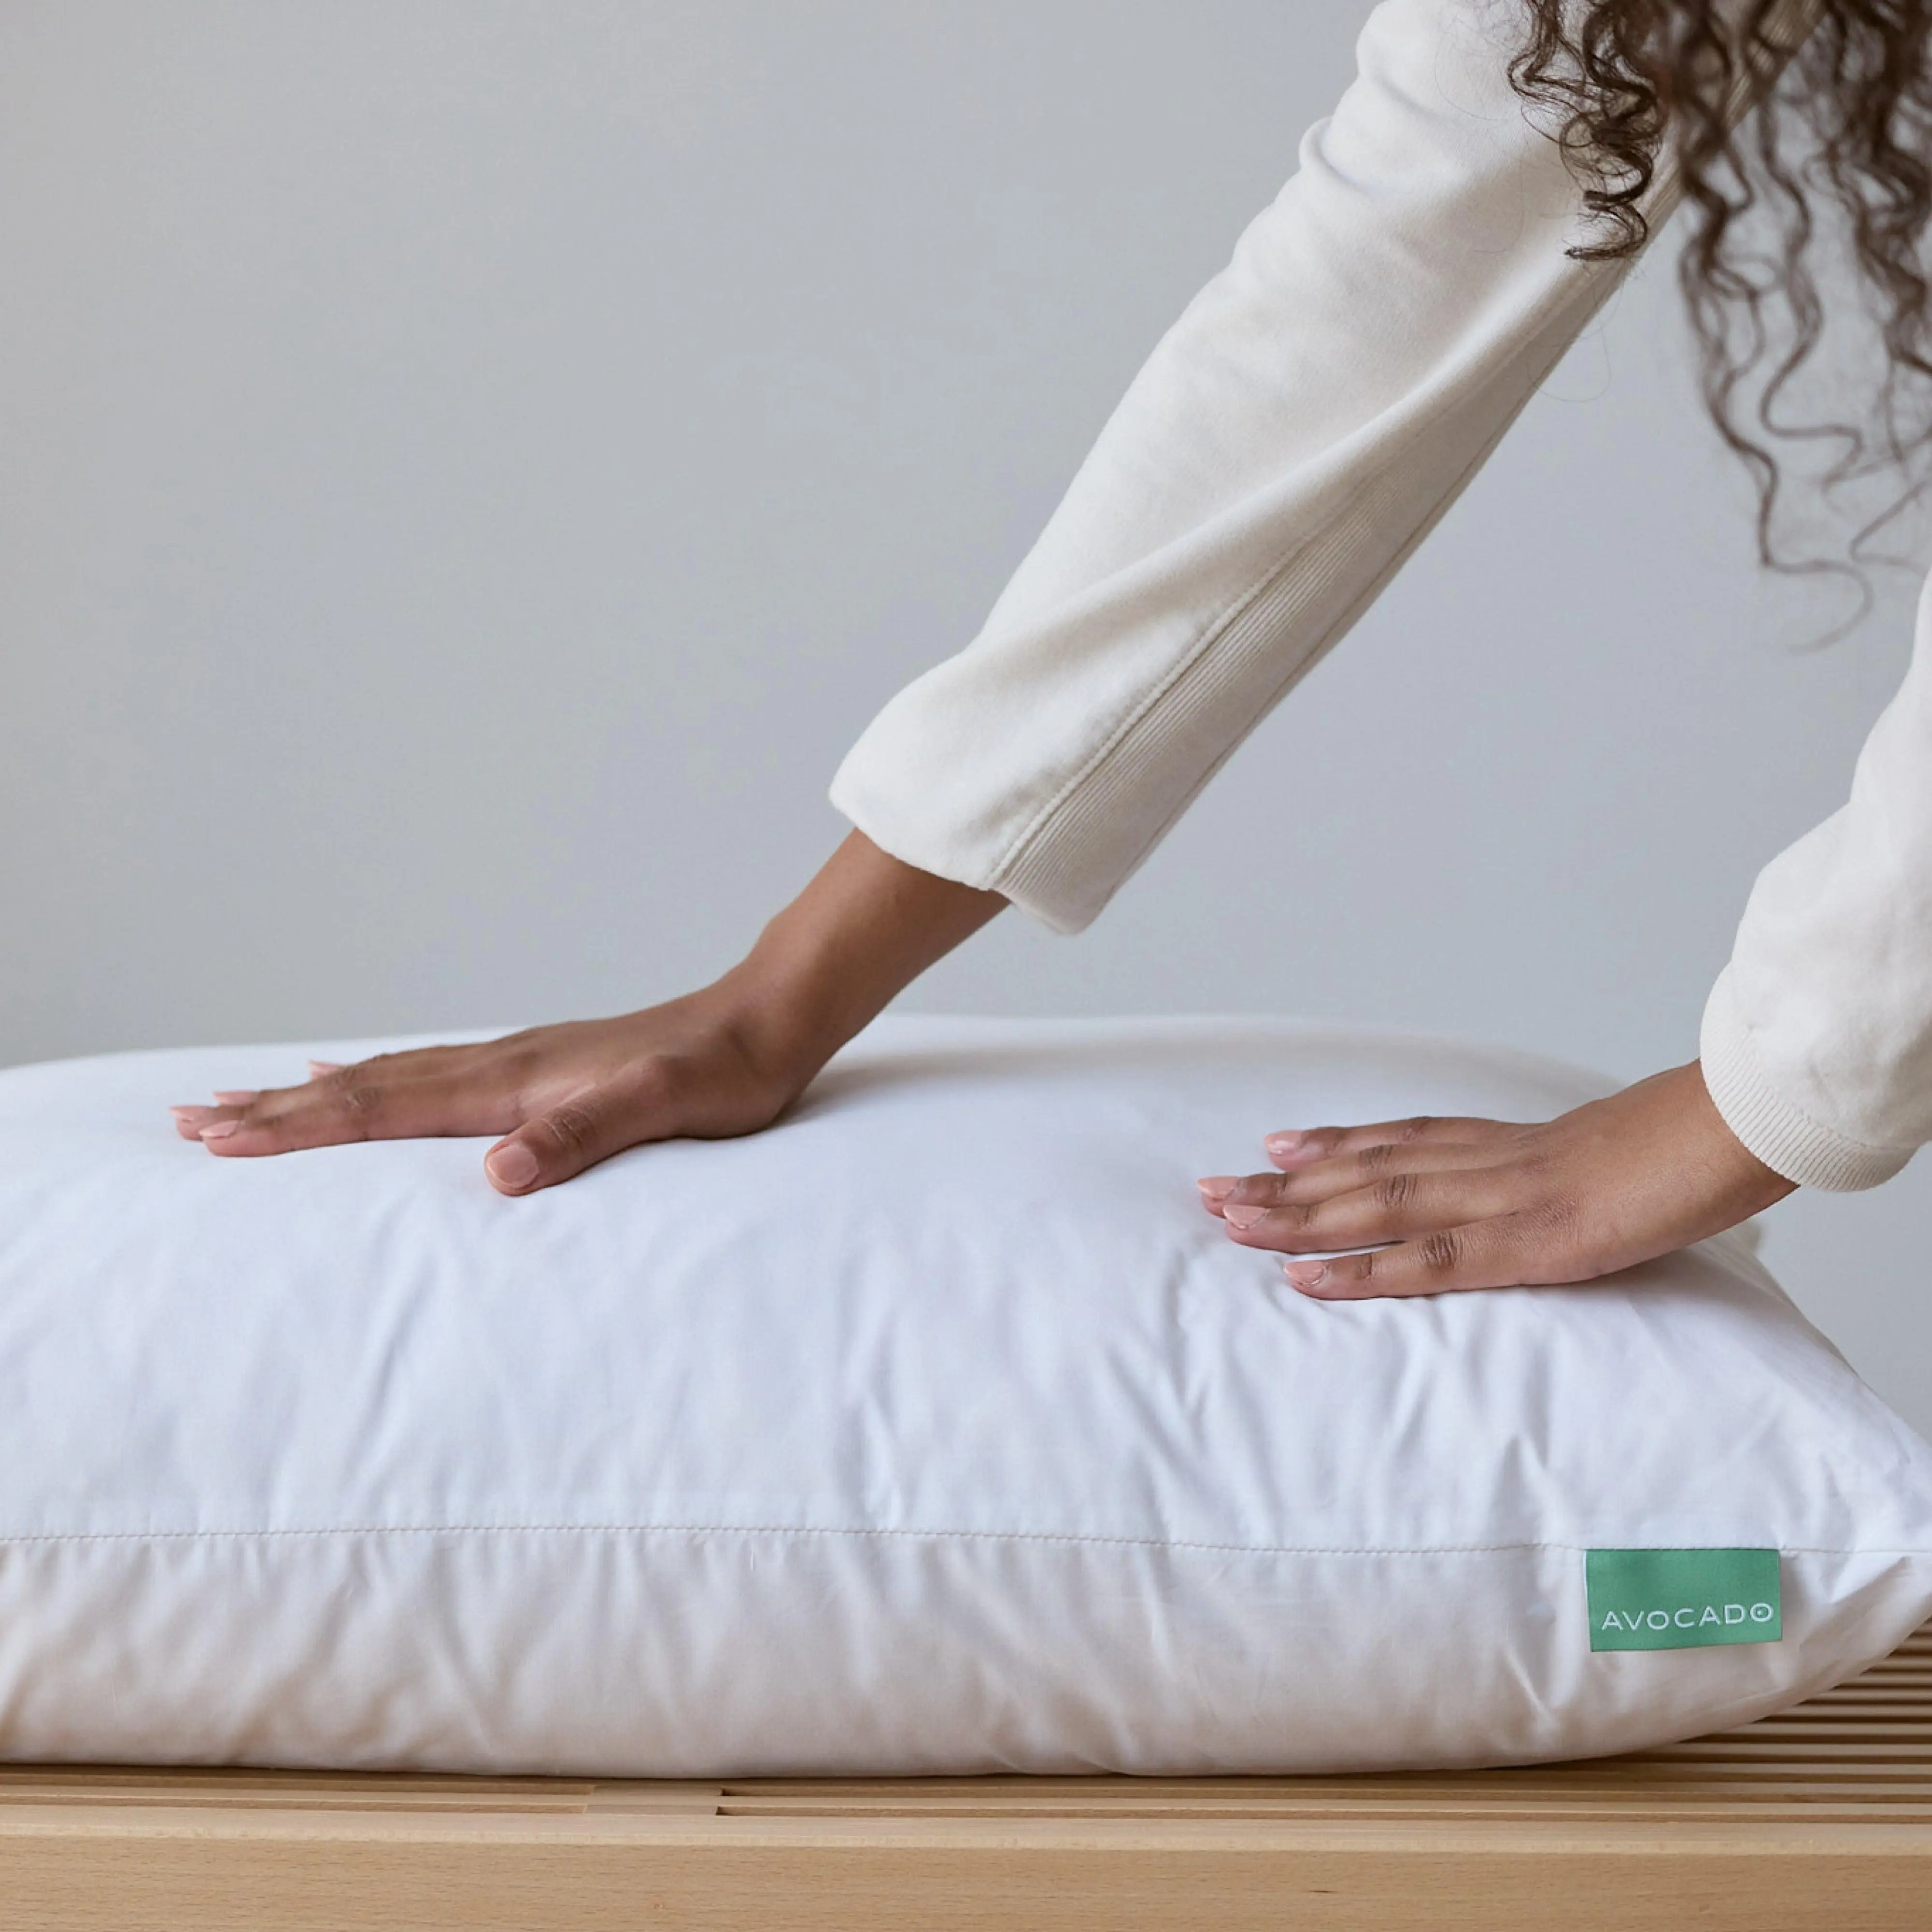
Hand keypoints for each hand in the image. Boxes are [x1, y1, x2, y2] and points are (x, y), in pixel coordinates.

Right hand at [170, 992, 817, 1193]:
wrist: (765, 1022)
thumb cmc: (725, 1073)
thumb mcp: (666, 1107)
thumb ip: (586, 1133)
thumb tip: (499, 1172)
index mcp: (516, 1080)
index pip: (385, 1107)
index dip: (301, 1128)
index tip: (222, 1141)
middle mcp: (502, 1064)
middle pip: (364, 1088)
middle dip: (275, 1112)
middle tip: (189, 1123)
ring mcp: (515, 1061)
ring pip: (388, 1078)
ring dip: (310, 1095)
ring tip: (243, 1102)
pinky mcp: (535, 1067)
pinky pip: (428, 1075)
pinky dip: (372, 1079)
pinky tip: (351, 1076)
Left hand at [1195, 1062, 1794, 1297]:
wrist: (1729, 1129)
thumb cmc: (1681, 1146)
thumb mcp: (1610, 1157)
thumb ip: (1565, 1169)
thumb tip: (1562, 1185)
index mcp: (1506, 1144)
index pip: (1400, 1139)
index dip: (1333, 1144)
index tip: (1275, 1146)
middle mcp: (1483, 1164)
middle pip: (1363, 1170)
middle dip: (1282, 1184)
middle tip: (1208, 1189)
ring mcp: (1497, 1201)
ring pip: (1371, 1206)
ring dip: (1293, 1216)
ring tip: (1225, 1219)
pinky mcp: (1523, 1244)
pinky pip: (1423, 1261)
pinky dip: (1357, 1270)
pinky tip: (1303, 1277)